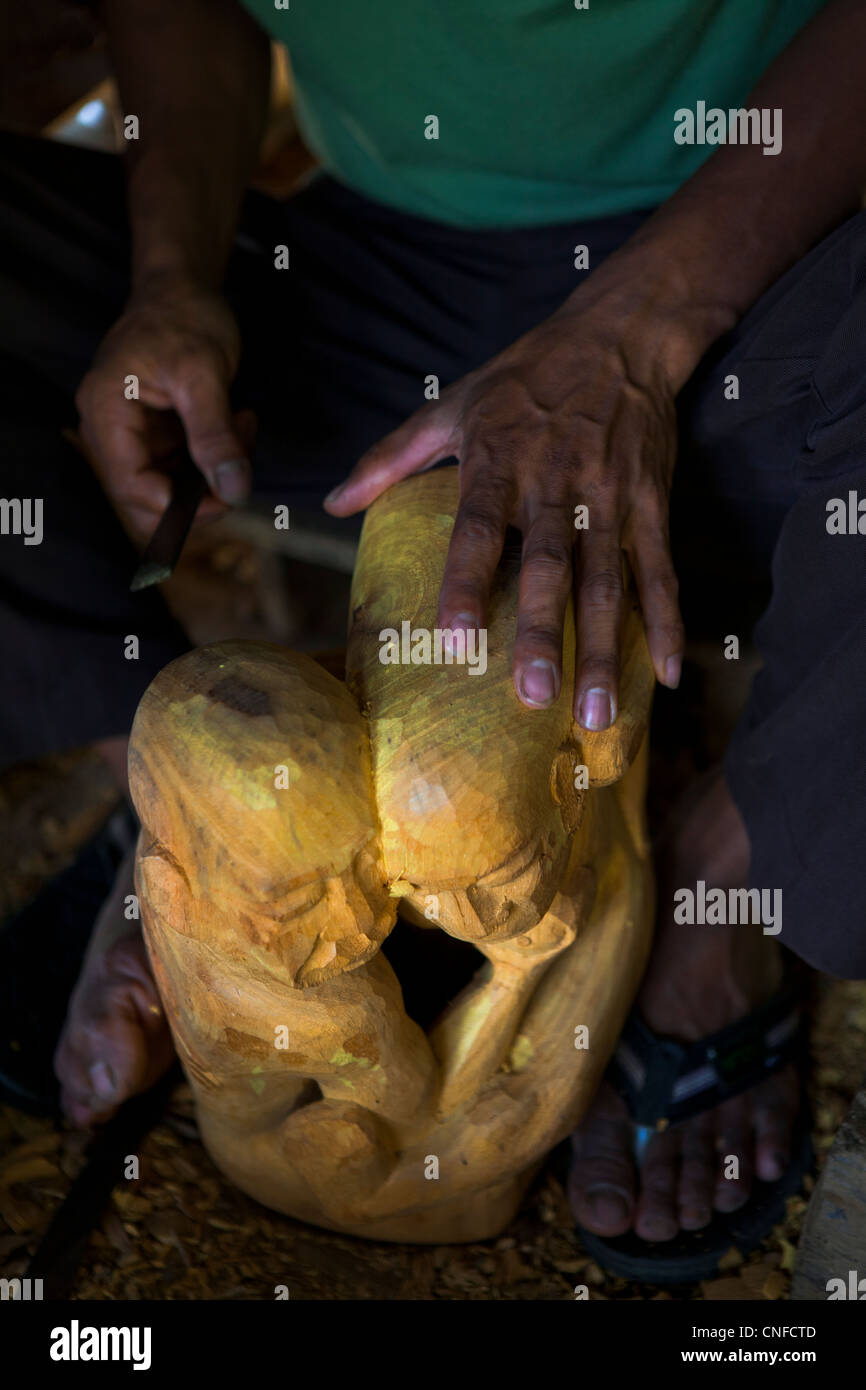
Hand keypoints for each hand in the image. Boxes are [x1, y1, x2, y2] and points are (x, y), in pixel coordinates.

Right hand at [75, 274, 251, 546]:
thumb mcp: (204, 375)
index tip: (224, 498)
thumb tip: (233, 491)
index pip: (131, 485)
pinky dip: (215, 458)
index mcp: (105, 412)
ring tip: (243, 428)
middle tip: (240, 470)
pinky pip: (183, 469)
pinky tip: (237, 425)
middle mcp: (108, 430)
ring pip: (169, 488)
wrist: (182, 287)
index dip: (177, 506)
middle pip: (145, 498)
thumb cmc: (185, 316)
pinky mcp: (154, 436)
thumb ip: (215, 436)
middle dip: (198, 495)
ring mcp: (131, 436)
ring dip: (213, 473)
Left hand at [324, 274, 690, 729]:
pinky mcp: (653, 503)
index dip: (466, 583)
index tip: (454, 640)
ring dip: (602, 649)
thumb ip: (392, 456)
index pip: (478, 528)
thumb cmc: (525, 376)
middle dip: (542, 634)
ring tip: (594, 716)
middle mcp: (557, 484)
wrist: (620, 335)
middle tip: (533, 699)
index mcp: (500, 461)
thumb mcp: (452, 403)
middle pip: (550, 567)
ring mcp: (611, 497)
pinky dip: (666, 622)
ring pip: (607, 582)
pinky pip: (660, 570)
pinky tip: (665, 675)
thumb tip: (334, 501)